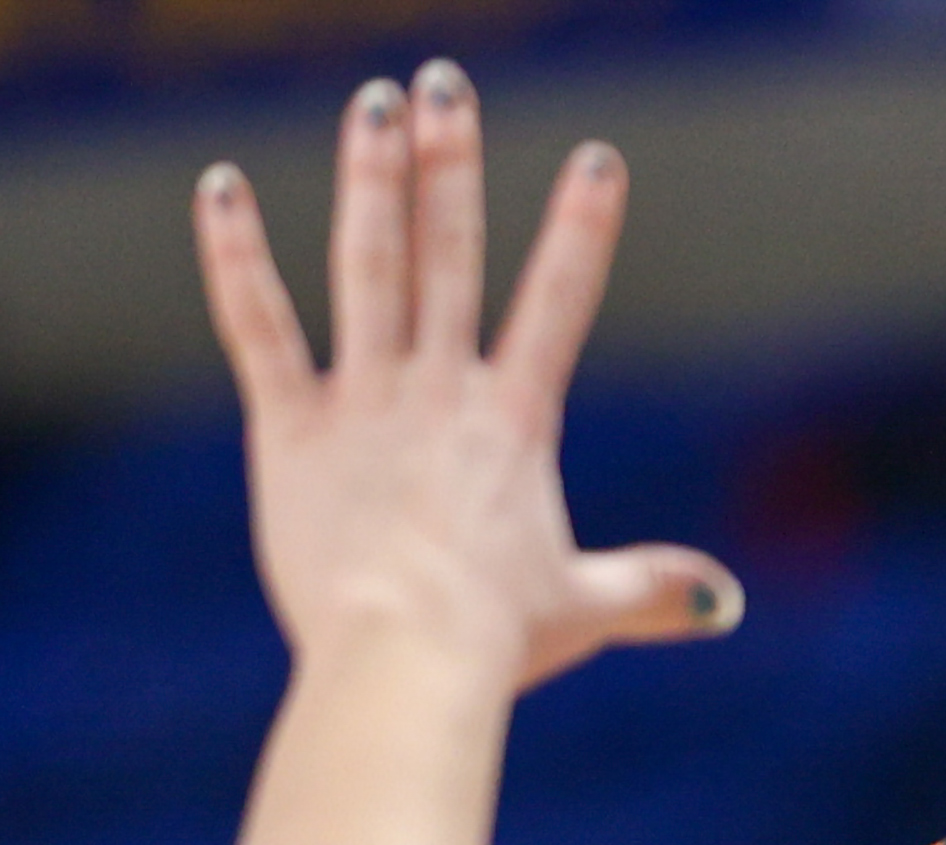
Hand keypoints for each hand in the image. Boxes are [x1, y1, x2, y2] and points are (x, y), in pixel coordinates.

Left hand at [193, 67, 738, 701]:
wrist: (408, 662)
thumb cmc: (497, 644)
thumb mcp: (585, 610)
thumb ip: (652, 590)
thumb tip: (724, 604)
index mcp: (514, 426)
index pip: (557, 305)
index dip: (580, 230)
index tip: (596, 158)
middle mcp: (441, 391)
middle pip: (449, 255)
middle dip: (449, 162)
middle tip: (443, 82)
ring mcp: (366, 402)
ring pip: (367, 265)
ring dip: (371, 177)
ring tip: (372, 102)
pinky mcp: (292, 430)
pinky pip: (259, 326)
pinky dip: (236, 254)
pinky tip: (221, 184)